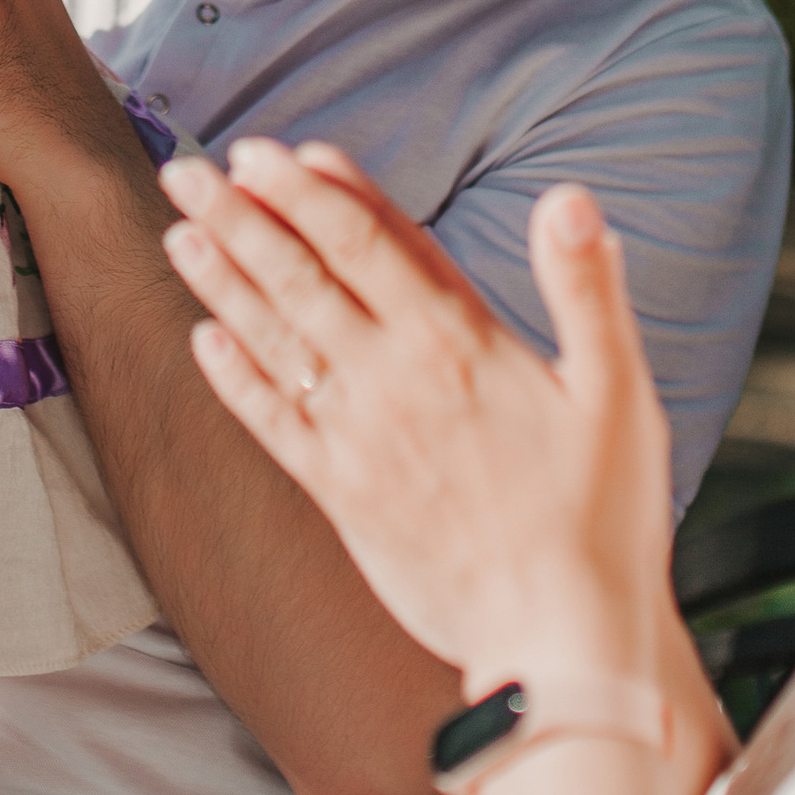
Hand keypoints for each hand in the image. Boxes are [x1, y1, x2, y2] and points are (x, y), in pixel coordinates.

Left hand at [164, 143, 678, 697]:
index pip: (372, 242)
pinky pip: (271, 424)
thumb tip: (571, 199)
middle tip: (186, 170)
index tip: (268, 152)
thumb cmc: (600, 518)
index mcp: (460, 343)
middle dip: (242, 217)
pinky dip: (232, 379)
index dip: (315, 192)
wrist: (557, 643)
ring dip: (222, 282)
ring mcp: (359, 439)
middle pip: (302, 278)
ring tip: (177, 231)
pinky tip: (201, 341)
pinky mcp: (340, 497)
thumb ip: (588, 289)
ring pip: (274, 341)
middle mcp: (394, 380)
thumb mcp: (617, 392)